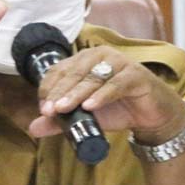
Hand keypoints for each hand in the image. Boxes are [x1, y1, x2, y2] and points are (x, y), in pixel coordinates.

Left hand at [28, 46, 184, 145]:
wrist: (152, 116)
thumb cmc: (117, 110)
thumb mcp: (85, 117)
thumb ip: (60, 122)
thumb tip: (33, 128)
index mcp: (84, 60)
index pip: (59, 70)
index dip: (49, 88)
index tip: (43, 109)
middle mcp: (100, 56)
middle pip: (73, 73)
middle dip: (59, 92)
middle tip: (49, 111)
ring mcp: (119, 63)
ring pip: (92, 78)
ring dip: (76, 94)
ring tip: (63, 109)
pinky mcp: (135, 75)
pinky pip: (115, 84)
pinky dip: (102, 95)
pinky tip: (90, 106)